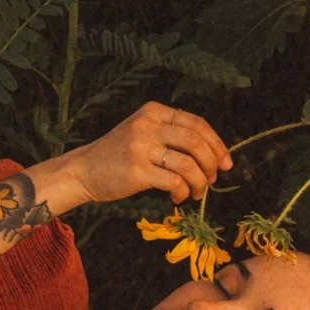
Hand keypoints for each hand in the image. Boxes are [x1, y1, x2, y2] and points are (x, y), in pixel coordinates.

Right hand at [41, 100, 233, 215]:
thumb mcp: (142, 133)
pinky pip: (174, 181)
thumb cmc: (118, 156)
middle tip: (212, 179)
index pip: (196, 123)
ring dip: (199, 182)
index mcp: (153, 111)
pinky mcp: (137, 170)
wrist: (83, 171)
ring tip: (195, 192)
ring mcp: (141, 146)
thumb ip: (171, 135)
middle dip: (211, 163)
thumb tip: (213, 155)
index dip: (216, 144)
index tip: (226, 162)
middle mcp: (147, 125)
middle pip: (196, 141)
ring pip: (188, 164)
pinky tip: (178, 197)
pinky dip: (183, 192)